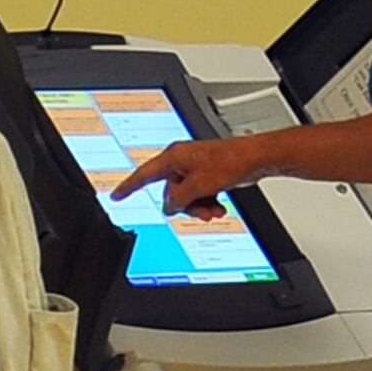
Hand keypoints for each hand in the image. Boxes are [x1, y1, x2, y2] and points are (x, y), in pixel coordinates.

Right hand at [113, 136, 253, 220]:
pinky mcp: (207, 174)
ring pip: (186, 196)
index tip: (116, 196)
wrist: (255, 159)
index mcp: (173, 157)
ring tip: (215, 211)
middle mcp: (181, 161)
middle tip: (203, 213)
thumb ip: (179, 198)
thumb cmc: (231, 162)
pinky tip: (219, 207)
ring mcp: (194, 168)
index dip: (128, 187)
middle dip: (186, 206)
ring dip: (199, 207)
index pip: (143, 175)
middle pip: (171, 193)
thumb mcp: (199, 186)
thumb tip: (169, 206)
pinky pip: (198, 193)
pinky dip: (207, 202)